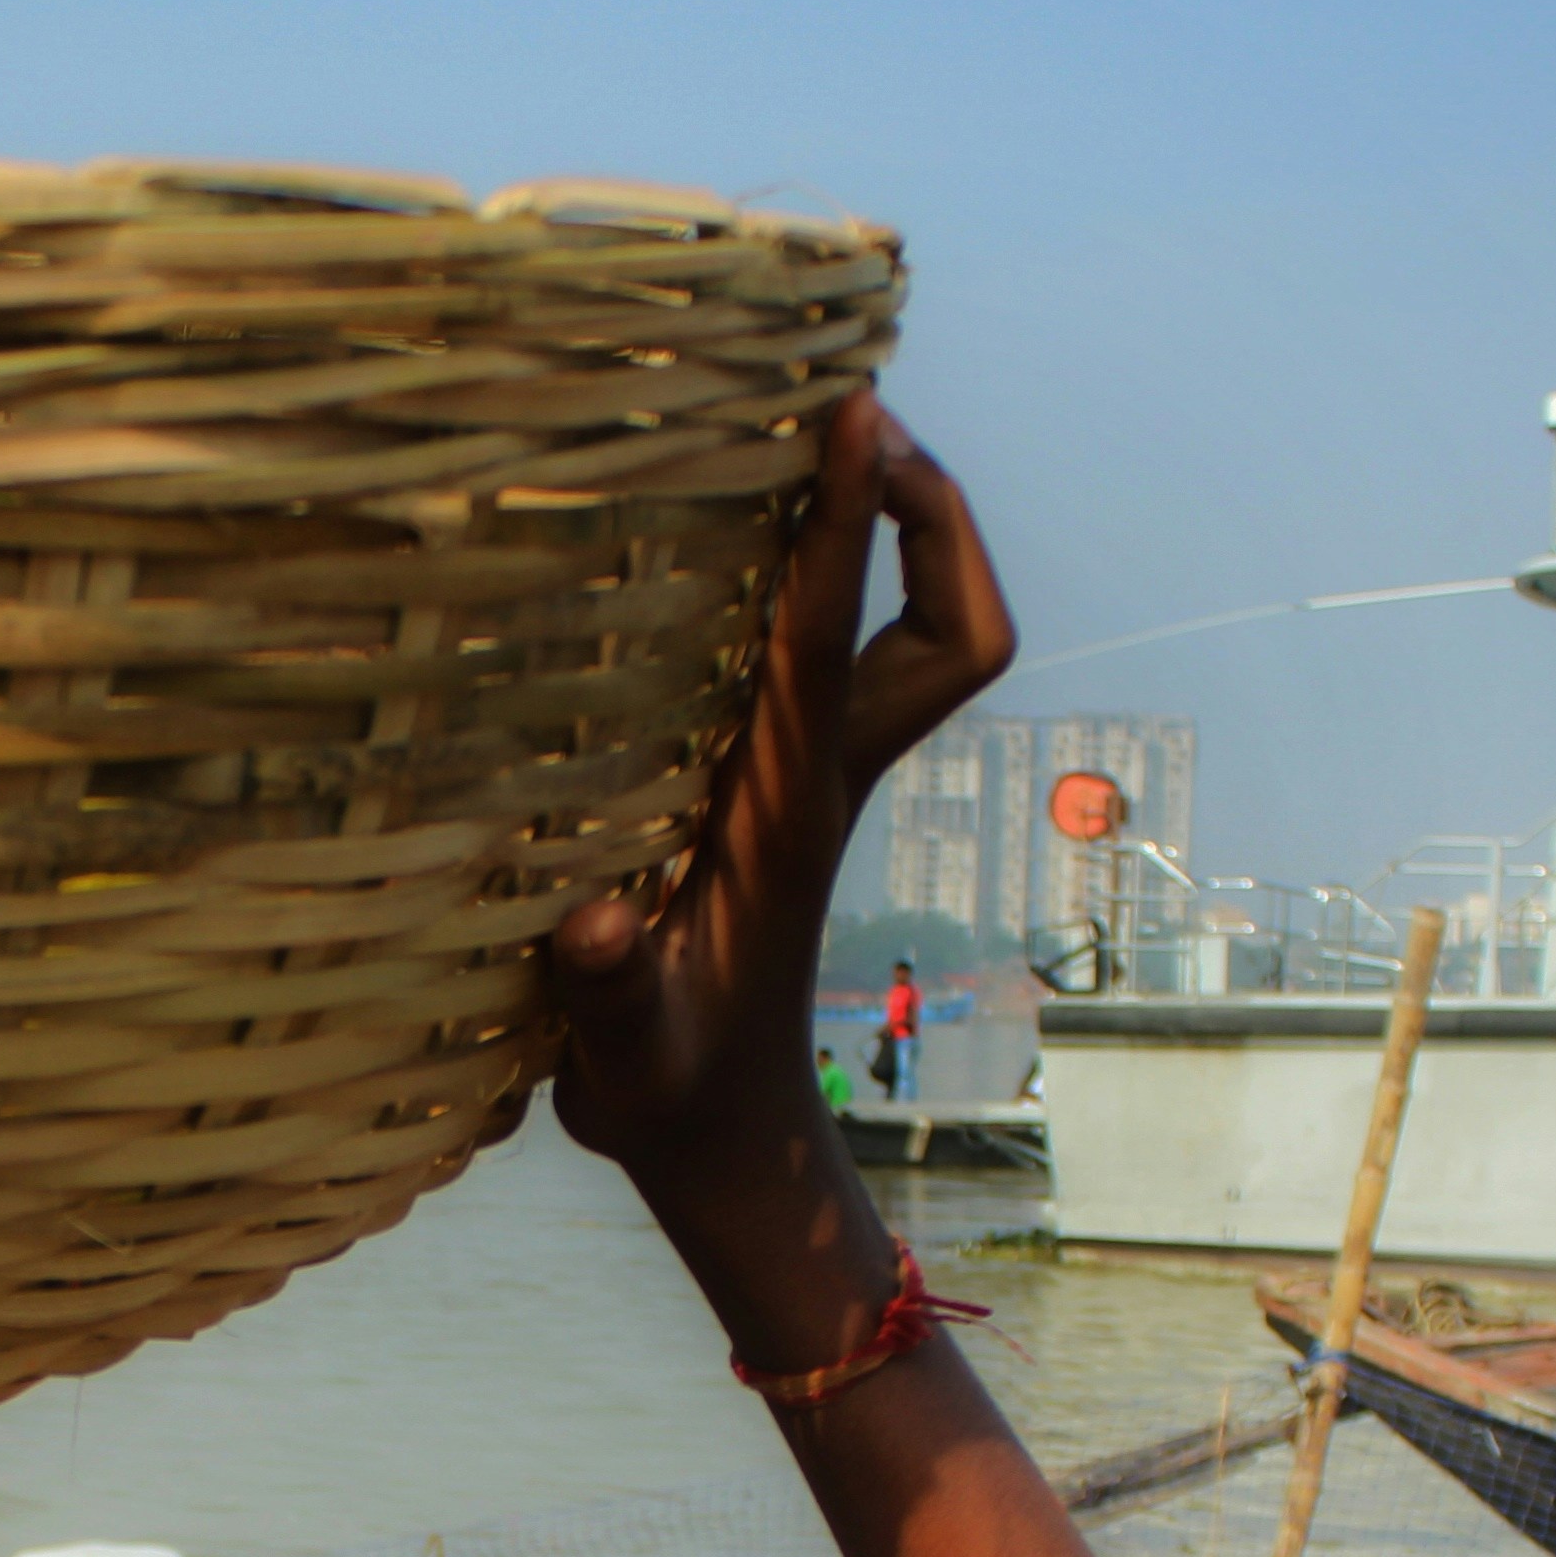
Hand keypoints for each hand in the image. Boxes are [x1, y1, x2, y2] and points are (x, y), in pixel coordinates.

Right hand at [545, 392, 1012, 1217]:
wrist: (718, 1138)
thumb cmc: (664, 1089)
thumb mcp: (624, 1055)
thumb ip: (606, 990)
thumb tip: (601, 925)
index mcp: (789, 808)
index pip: (832, 641)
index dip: (845, 527)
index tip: (851, 418)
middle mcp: (825, 771)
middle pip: (954, 624)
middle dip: (934, 516)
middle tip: (859, 423)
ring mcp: (817, 771)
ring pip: (917, 626)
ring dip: (895, 530)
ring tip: (818, 436)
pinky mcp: (786, 779)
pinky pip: (843, 645)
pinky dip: (829, 572)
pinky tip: (746, 530)